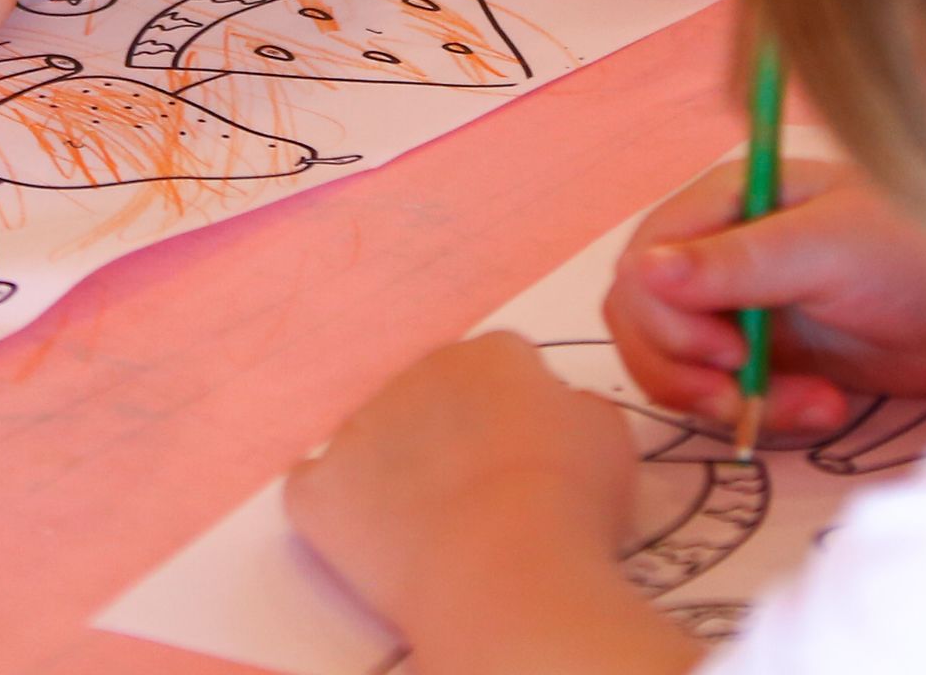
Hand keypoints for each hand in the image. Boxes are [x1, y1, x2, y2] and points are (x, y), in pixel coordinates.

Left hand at [288, 336, 641, 640]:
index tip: (531, 460)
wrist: (506, 570)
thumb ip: (577, 409)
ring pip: (375, 441)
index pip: (500, 369)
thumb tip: (559, 412)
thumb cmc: (569, 502)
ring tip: (435, 531)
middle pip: (432, 398)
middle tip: (484, 497)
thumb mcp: (609, 437)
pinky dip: (338, 511)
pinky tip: (375, 543)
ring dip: (396, 472)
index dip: (516, 418)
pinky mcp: (318, 488)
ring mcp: (359, 428)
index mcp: (492, 354)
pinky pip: (317, 488)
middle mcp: (418, 373)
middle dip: (451, 437)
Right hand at [605, 157, 925, 440]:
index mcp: (727, 202)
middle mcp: (723, 252)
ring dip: (730, 403)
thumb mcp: (826, 248)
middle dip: (686, 373)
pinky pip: (730, 400)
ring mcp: (746, 308)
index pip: (642, 266)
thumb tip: (641, 271)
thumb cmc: (922, 247)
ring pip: (680, 370)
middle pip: (644, 324)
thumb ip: (733, 262)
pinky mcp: (776, 358)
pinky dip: (766, 416)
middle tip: (744, 397)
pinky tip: (826, 408)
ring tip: (809, 406)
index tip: (726, 355)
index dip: (665, 321)